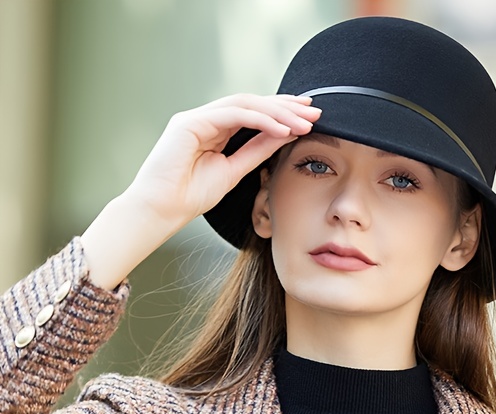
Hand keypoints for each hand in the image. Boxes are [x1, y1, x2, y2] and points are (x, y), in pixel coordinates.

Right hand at [82, 94, 320, 288]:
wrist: (161, 210)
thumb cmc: (191, 196)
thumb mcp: (234, 171)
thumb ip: (256, 152)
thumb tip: (284, 137)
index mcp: (215, 129)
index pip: (254, 114)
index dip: (282, 114)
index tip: (309, 119)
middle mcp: (206, 118)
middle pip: (252, 103)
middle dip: (286, 107)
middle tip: (316, 111)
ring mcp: (196, 117)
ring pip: (245, 104)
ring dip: (278, 112)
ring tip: (304, 122)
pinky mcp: (189, 122)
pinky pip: (233, 115)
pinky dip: (260, 120)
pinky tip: (282, 129)